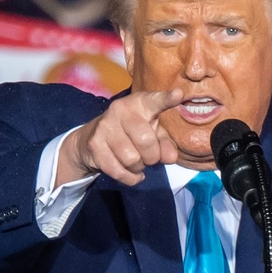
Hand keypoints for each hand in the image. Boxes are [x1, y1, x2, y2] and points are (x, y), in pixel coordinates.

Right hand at [60, 89, 182, 185]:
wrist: (92, 137)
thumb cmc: (132, 132)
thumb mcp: (152, 133)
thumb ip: (165, 144)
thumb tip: (170, 157)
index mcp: (139, 103)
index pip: (154, 101)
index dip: (166, 99)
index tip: (179, 94)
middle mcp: (120, 110)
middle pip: (146, 141)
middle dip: (152, 156)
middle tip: (149, 157)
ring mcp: (105, 127)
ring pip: (132, 159)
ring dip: (139, 167)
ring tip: (136, 161)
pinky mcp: (94, 145)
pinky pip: (119, 172)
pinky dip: (130, 178)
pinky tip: (131, 173)